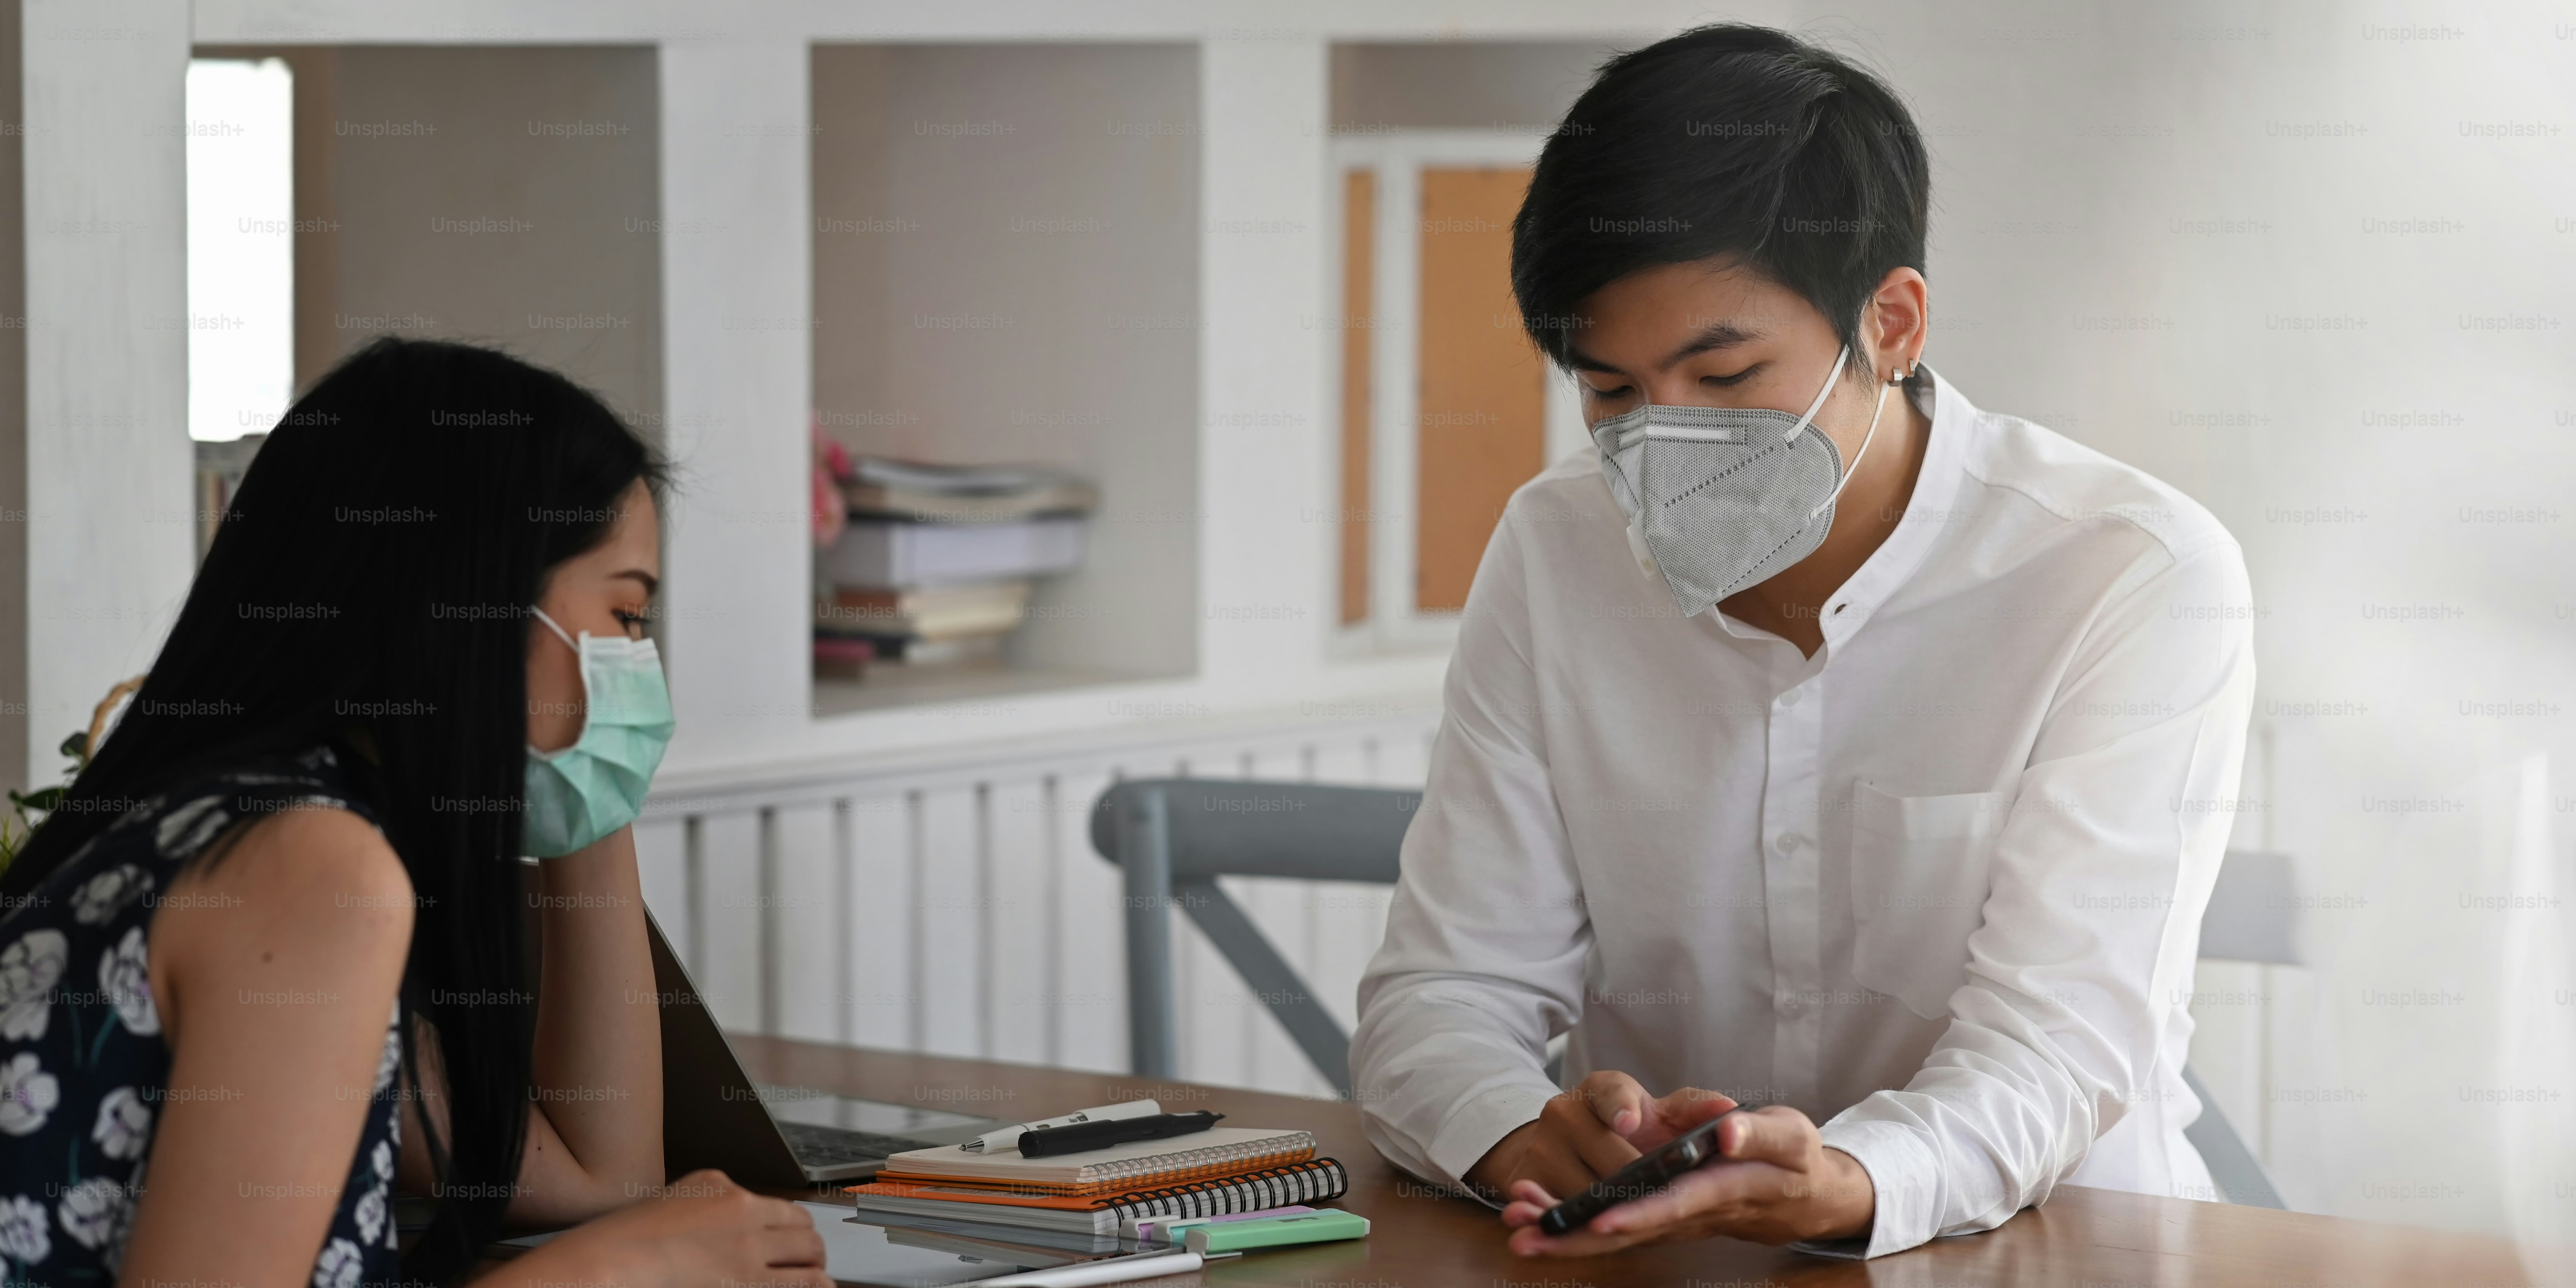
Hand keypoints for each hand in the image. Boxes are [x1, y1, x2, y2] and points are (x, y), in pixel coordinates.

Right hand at [488, 1170, 828, 1287]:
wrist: (607, 1265)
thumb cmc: (621, 1246)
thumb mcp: (665, 1207)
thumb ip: (701, 1210)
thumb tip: (721, 1230)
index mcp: (718, 1187)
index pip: (774, 1204)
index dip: (789, 1227)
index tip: (792, 1239)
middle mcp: (741, 1211)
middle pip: (803, 1226)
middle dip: (809, 1246)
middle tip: (808, 1261)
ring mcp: (749, 1248)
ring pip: (811, 1255)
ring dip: (815, 1268)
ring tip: (815, 1278)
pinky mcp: (748, 1282)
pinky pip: (806, 1284)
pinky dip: (816, 1287)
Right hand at [1464, 1071, 1738, 1202]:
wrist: (1573, 1144)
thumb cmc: (1633, 1131)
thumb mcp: (1662, 1113)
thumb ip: (1696, 1110)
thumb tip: (1729, 1109)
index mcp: (1601, 1088)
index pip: (1611, 1092)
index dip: (1621, 1106)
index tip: (1629, 1121)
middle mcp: (1564, 1111)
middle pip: (1608, 1160)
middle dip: (1636, 1184)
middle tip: (1659, 1201)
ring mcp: (1540, 1146)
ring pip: (1582, 1190)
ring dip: (1605, 1210)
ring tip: (1619, 1219)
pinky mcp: (1523, 1178)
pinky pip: (1549, 1207)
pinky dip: (1563, 1222)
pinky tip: (1560, 1231)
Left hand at [1497, 1106, 1875, 1254]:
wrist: (1802, 1193)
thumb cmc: (1793, 1157)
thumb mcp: (1789, 1136)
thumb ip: (1756, 1133)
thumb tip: (1724, 1133)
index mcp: (1724, 1187)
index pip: (1677, 1202)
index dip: (1640, 1213)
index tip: (1601, 1218)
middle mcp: (1692, 1212)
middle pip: (1633, 1231)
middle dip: (1580, 1237)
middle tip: (1529, 1237)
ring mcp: (1674, 1220)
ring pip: (1617, 1235)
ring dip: (1566, 1236)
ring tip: (1517, 1229)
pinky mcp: (1662, 1218)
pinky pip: (1615, 1227)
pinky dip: (1573, 1227)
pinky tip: (1534, 1217)